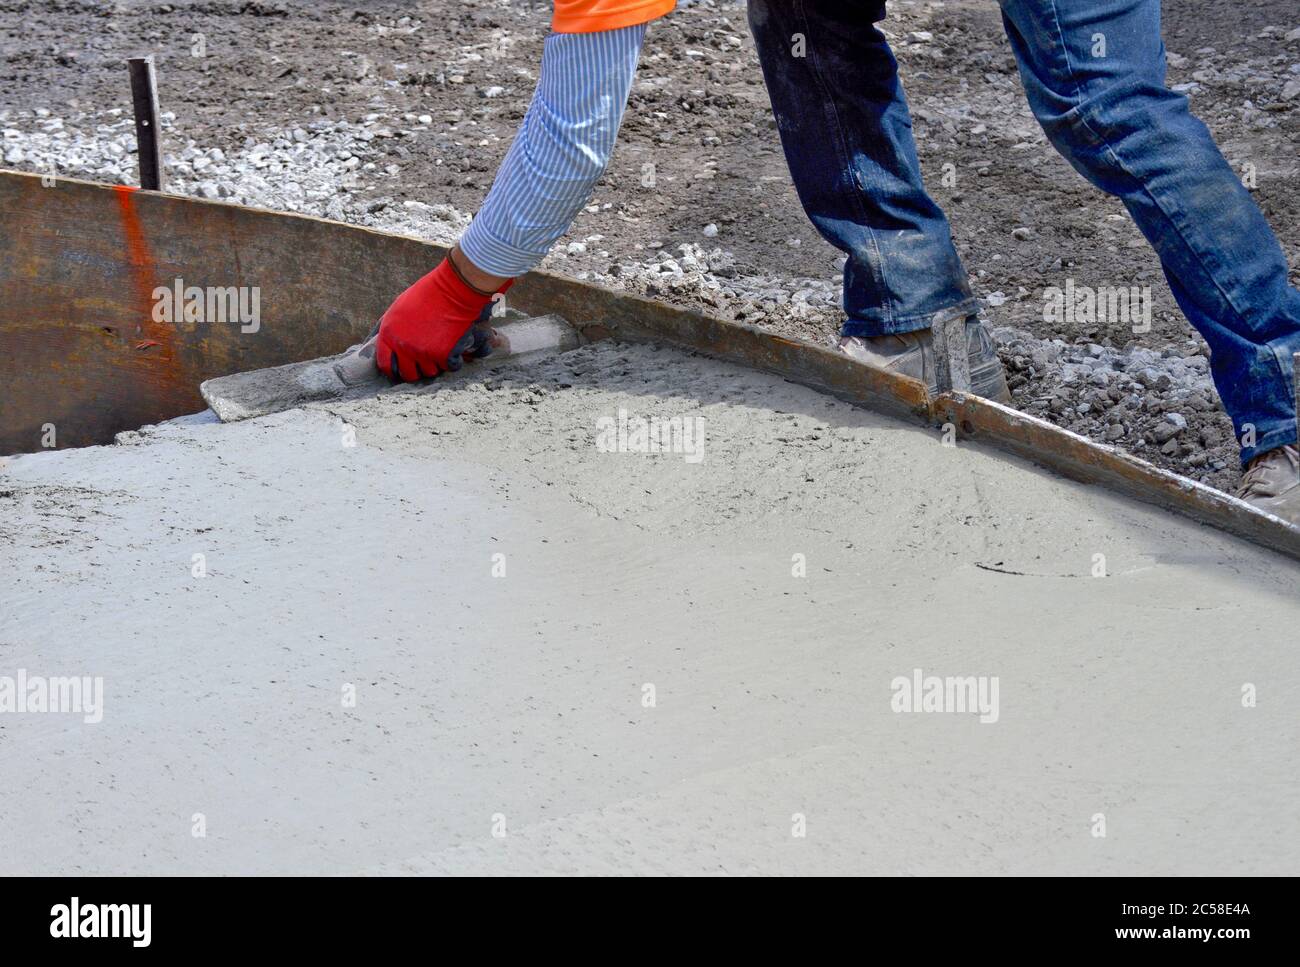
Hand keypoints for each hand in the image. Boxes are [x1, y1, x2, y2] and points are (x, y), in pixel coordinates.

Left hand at [374, 257, 508, 381]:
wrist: (451, 291)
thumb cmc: (426, 295)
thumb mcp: (398, 308)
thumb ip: (390, 327)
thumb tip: (383, 341)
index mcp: (389, 334)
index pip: (385, 364)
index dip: (393, 370)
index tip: (400, 371)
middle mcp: (403, 347)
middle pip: (408, 374)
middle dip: (416, 371)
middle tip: (424, 364)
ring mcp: (423, 353)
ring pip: (430, 372)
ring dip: (436, 364)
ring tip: (441, 349)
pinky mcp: (442, 355)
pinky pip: (449, 367)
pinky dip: (453, 361)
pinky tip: (454, 349)